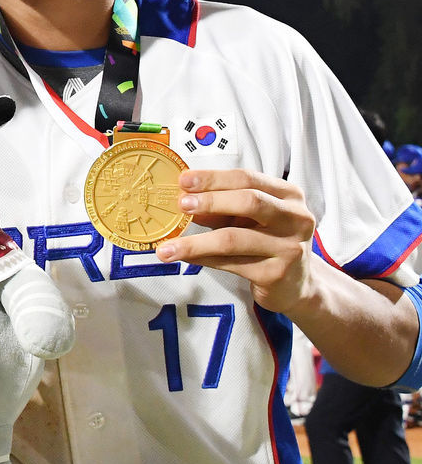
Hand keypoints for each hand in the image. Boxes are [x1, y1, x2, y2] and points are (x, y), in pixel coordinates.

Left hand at [156, 169, 317, 313]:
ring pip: (233, 239)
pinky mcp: (275, 273)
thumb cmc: (269, 242)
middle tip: (181, 204)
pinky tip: (185, 258)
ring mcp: (288, 248)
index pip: (248, 178)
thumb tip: (185, 198)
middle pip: (249, 202)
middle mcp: (294, 218)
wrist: (297, 285)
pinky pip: (230, 263)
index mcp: (288, 196)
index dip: (214, 178)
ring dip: (195, 242)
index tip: (184, 180)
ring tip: (167, 247)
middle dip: (210, 201)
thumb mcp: (250, 219)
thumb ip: (223, 208)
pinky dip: (203, 259)